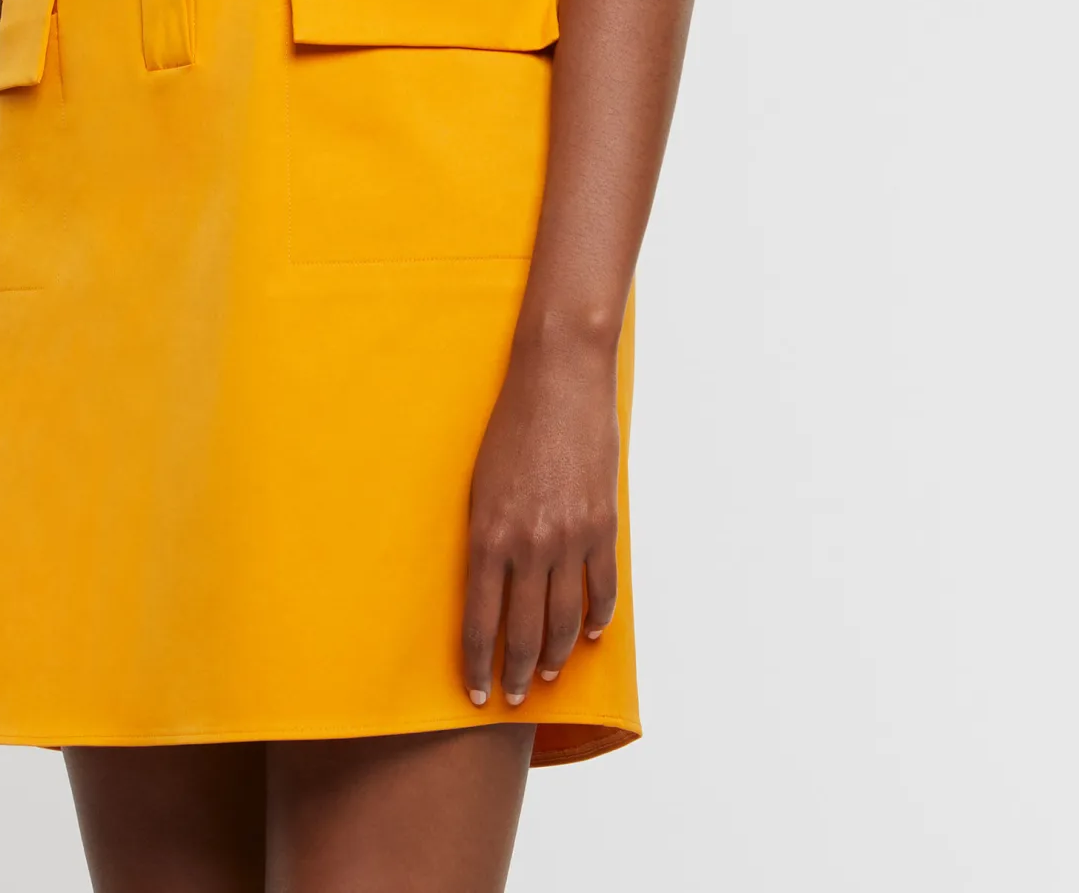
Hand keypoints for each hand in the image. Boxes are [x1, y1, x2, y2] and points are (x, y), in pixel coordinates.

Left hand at [462, 338, 618, 706]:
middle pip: (522, 632)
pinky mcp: (602, 525)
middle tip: (513, 698)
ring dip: (553, 656)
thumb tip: (489, 586)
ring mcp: (570, 538)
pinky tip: (587, 634)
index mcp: (488, 534)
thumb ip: (487, 536)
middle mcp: (528, 545)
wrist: (558, 380)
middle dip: (515, 674)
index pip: (480, 621)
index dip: (477, 665)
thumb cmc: (509, 426)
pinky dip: (595, 618)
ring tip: (545, 675)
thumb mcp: (481, 483)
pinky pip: (601, 588)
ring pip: (563, 620)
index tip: (476, 694)